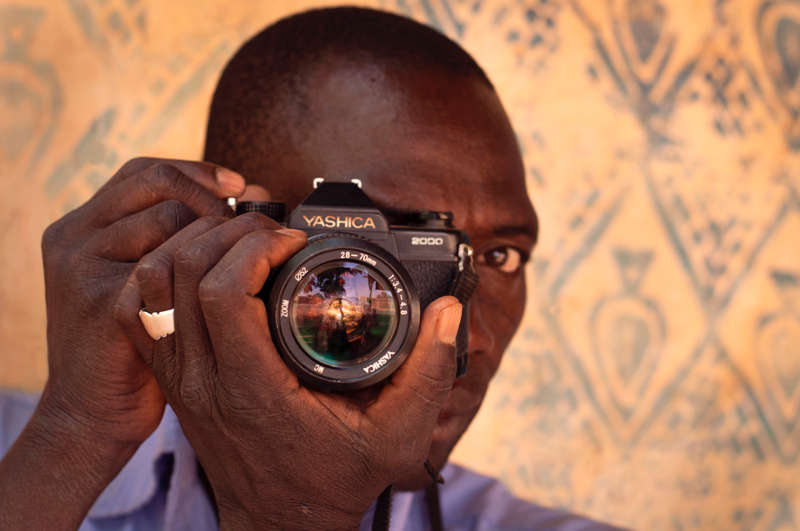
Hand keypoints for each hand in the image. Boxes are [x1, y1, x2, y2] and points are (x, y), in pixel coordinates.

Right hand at [39, 157, 243, 447]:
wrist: (91, 412)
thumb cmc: (133, 344)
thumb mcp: (142, 282)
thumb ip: (174, 240)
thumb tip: (247, 199)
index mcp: (83, 227)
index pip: (145, 171)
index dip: (197, 172)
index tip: (239, 185)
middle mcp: (75, 238)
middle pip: (157, 182)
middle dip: (213, 193)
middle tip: (252, 215)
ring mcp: (85, 269)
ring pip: (169, 216)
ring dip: (218, 226)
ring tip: (247, 248)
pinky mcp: (106, 303)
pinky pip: (171, 263)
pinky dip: (213, 262)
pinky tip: (239, 277)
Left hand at [120, 213, 462, 529]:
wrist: (283, 522)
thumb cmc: (336, 480)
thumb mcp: (399, 435)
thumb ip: (427, 372)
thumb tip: (447, 310)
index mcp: (253, 390)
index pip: (222, 294)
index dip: (256, 247)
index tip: (295, 242)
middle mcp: (204, 382)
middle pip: (182, 274)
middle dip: (227, 233)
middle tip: (270, 232)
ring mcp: (179, 380)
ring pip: (150, 284)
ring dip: (190, 246)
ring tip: (239, 242)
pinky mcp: (171, 379)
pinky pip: (141, 310)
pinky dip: (165, 274)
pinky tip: (207, 269)